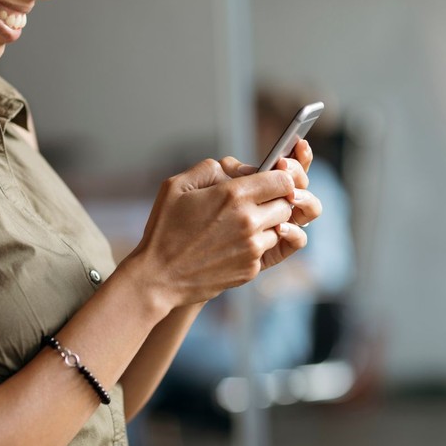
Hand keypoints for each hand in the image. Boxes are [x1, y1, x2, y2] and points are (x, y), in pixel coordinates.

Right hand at [128, 157, 295, 310]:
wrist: (158, 277)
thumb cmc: (165, 229)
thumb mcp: (177, 185)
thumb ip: (211, 168)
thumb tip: (239, 169)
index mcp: (233, 195)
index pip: (283, 180)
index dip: (279, 177)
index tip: (267, 180)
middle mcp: (249, 221)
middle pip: (287, 204)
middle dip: (275, 200)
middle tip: (253, 202)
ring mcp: (252, 248)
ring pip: (281, 228)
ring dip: (267, 223)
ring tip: (239, 224)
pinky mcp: (251, 269)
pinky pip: (267, 250)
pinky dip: (256, 245)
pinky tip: (231, 244)